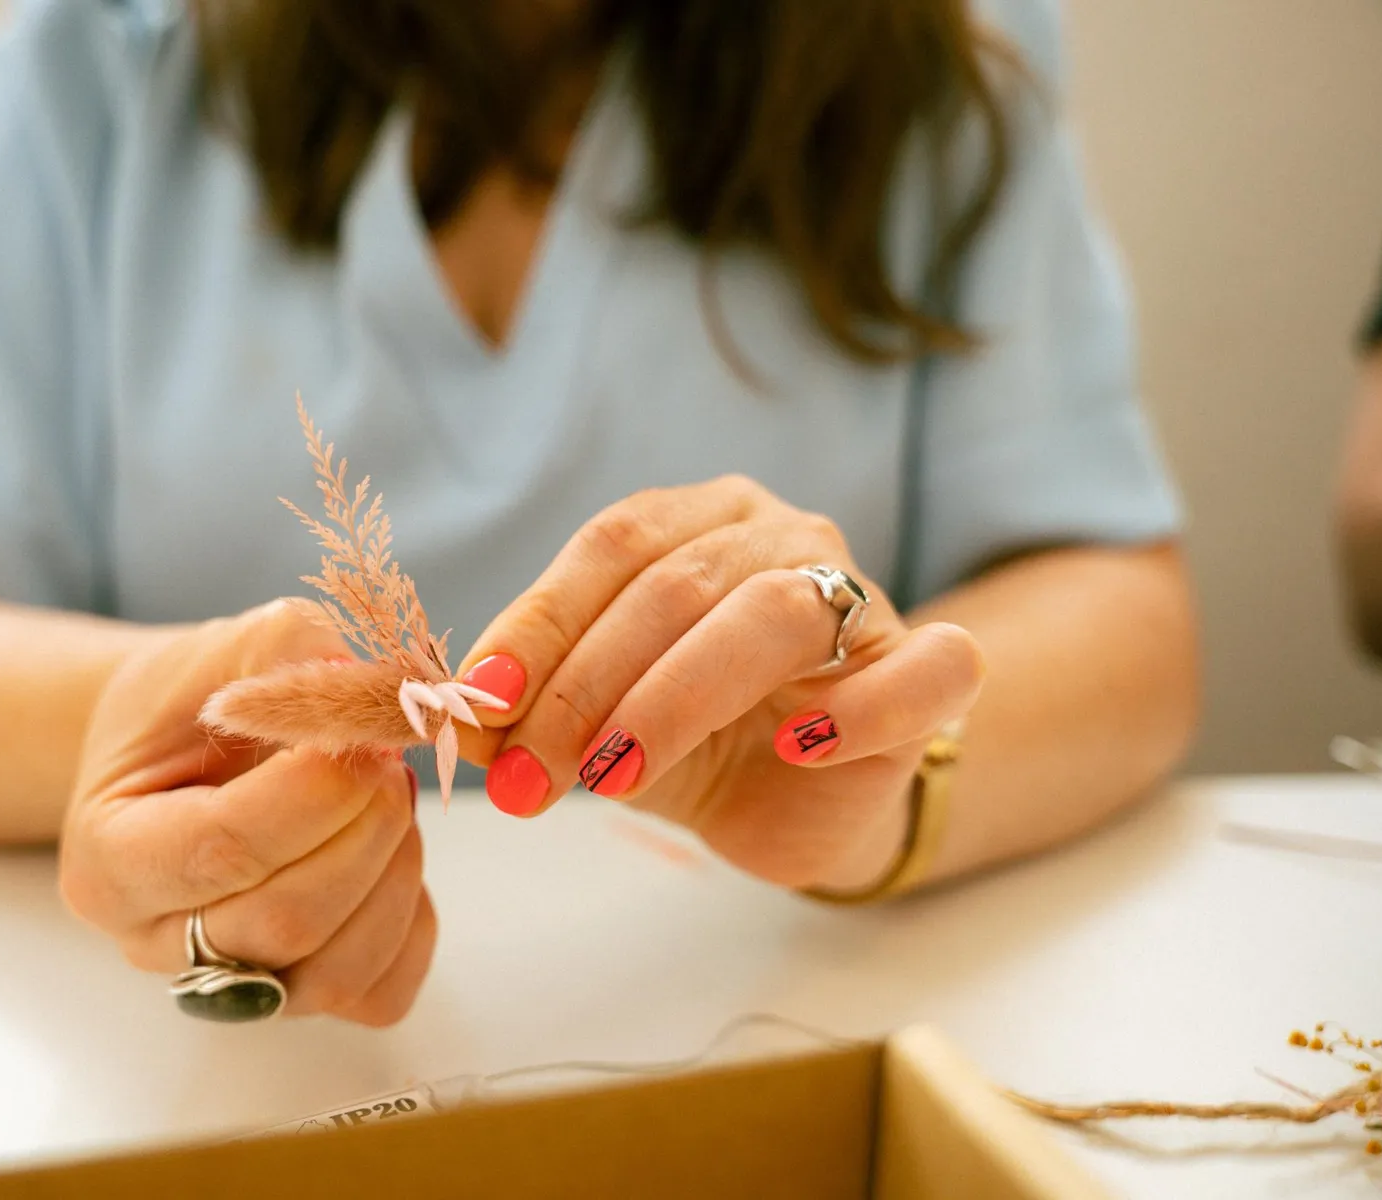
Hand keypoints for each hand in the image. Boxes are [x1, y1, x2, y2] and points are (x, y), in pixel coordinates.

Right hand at [59, 599, 433, 1024]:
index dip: (316, 795)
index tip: (367, 738)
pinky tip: (394, 856)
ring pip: (333, 973)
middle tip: (388, 761)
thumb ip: (286, 649)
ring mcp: (227, 983)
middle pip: (282, 922)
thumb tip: (361, 681)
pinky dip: (410, 924)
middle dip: (363, 833)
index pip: (224, 849)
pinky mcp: (298, 995)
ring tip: (392, 800)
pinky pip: (379, 995)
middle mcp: (156, 941)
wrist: (182, 747)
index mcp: (109, 861)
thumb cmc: (187, 704)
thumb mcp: (220, 651)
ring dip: (393, 876)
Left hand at [453, 476, 983, 892]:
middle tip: (528, 775)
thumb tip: (454, 714)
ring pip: (772, 615)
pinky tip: (799, 749)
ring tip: (612, 778)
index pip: (611, 546)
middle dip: (586, 684)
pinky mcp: (928, 673)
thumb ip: (530, 711)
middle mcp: (781, 537)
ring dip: (675, 700)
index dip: (540, 622)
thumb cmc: (689, 742)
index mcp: (697, 521)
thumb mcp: (595, 725)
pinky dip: (857, 708)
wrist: (792, 805)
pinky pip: (924, 668)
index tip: (478, 700)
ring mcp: (864, 598)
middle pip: (678, 584)